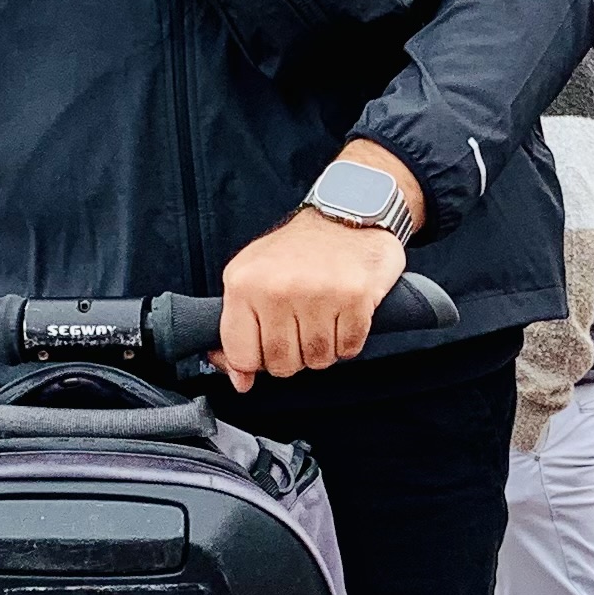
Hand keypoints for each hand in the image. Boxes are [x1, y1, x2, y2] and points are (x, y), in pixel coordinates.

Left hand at [214, 154, 424, 386]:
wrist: (347, 214)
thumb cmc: (298, 251)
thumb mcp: (252, 277)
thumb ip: (238, 328)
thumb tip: (239, 381)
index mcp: (244, 284)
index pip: (242, 355)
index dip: (257, 362)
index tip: (267, 350)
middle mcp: (278, 289)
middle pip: (282, 364)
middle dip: (294, 356)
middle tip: (301, 328)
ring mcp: (318, 293)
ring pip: (318, 360)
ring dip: (324, 349)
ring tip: (323, 318)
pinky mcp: (355, 298)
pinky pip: (349, 348)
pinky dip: (349, 340)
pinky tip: (344, 315)